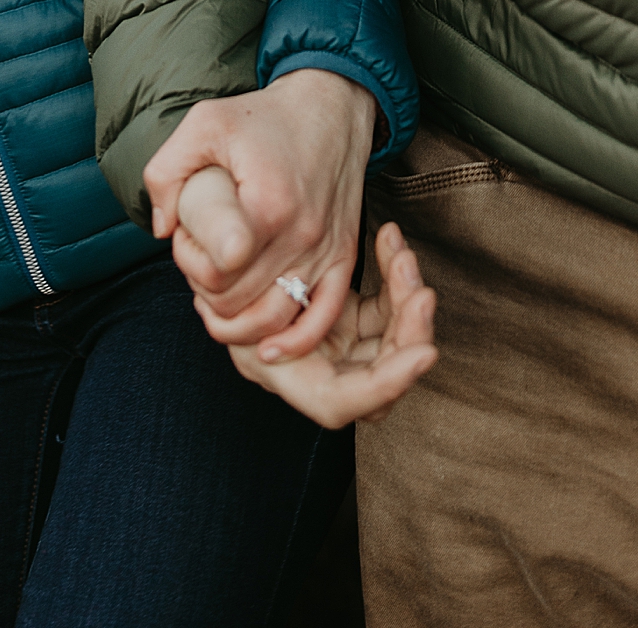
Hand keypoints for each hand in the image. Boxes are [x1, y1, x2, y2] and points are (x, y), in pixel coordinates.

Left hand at [147, 70, 375, 359]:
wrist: (331, 105)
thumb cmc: (264, 116)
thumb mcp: (204, 123)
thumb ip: (166, 171)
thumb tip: (161, 227)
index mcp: (268, 204)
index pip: (218, 274)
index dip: (190, 262)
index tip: (185, 234)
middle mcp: (302, 235)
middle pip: (240, 302)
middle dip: (207, 289)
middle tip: (201, 256)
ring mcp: (326, 249)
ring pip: (274, 320)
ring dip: (238, 320)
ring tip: (219, 292)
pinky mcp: (344, 256)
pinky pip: (323, 317)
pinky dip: (294, 342)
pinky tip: (268, 349)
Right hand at [224, 221, 437, 427]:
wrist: (223, 237)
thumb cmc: (212, 255)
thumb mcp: (221, 280)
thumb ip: (244, 303)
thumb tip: (266, 323)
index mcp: (280, 372)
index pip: (338, 401)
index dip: (384, 384)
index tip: (425, 353)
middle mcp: (313, 369)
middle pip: (377, 372)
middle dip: (407, 331)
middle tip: (421, 292)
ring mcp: (336, 347)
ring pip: (389, 338)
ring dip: (405, 296)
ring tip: (400, 252)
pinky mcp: (349, 321)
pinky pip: (384, 307)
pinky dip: (394, 277)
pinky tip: (390, 240)